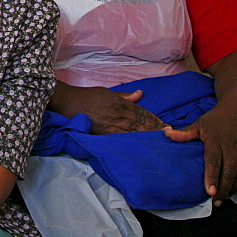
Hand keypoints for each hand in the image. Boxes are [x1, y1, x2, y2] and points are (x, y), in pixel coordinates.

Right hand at [52, 84, 167, 133]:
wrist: (69, 102)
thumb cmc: (87, 96)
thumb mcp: (106, 92)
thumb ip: (124, 96)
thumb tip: (140, 94)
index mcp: (119, 102)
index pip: (141, 111)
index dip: (154, 118)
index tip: (164, 124)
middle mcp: (117, 112)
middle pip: (140, 121)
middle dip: (155, 128)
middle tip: (168, 134)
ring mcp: (110, 123)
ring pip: (133, 130)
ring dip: (147, 135)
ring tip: (159, 140)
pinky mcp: (103, 132)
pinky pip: (121, 137)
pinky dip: (132, 141)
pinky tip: (141, 145)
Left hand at [165, 103, 236, 201]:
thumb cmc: (217, 119)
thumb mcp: (200, 124)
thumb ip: (184, 133)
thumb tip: (165, 133)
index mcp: (216, 139)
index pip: (213, 161)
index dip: (212, 177)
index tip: (210, 192)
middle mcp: (232, 145)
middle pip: (229, 172)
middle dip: (224, 189)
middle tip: (217, 201)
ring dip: (236, 188)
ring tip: (227, 198)